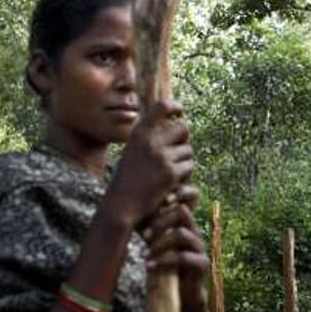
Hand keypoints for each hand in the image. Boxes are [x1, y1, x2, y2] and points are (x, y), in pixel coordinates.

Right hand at [106, 100, 193, 227]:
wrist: (121, 205)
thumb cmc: (127, 180)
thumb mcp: (132, 151)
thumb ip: (148, 139)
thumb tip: (174, 125)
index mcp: (139, 133)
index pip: (161, 107)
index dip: (175, 106)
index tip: (180, 112)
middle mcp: (150, 141)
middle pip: (183, 128)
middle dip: (184, 140)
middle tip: (178, 152)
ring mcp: (161, 156)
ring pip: (188, 151)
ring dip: (184, 161)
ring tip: (171, 172)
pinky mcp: (171, 173)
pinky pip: (188, 167)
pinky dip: (184, 175)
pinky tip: (172, 183)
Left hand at [140, 186, 206, 308]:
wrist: (180, 292)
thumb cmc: (165, 264)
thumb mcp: (157, 243)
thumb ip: (150, 227)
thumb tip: (124, 210)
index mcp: (185, 223)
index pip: (189, 197)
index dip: (177, 193)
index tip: (157, 201)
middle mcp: (195, 231)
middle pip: (182, 212)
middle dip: (160, 221)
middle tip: (143, 235)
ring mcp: (199, 247)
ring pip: (181, 233)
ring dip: (160, 242)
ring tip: (145, 253)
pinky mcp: (201, 263)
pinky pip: (182, 257)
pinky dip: (163, 261)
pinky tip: (149, 266)